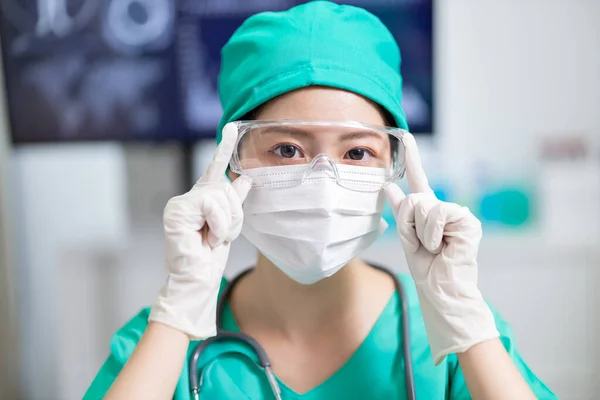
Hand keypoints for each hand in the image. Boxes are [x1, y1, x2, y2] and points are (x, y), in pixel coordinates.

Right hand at [149, 123, 251, 339]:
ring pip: (220, 195)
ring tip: (212, 239)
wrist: (196, 280)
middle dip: (234, 214)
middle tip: (220, 236)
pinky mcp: (176, 211)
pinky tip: (206, 238)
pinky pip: (211, 205)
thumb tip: (246, 178)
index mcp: (200, 199)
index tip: (233, 127)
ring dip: (226, 222)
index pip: (215, 169)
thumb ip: (235, 202)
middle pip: (226, 187)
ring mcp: (180, 204)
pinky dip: (217, 224)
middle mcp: (188, 198)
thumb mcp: (229, 225)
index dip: (225, 147)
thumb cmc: (210, 257)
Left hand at [384, 133, 498, 364]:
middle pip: (413, 199)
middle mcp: (444, 209)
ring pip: (422, 206)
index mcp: (429, 212)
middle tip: (423, 245)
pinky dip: (432, 234)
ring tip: (434, 248)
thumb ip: (401, 212)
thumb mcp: (407, 238)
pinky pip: (436, 215)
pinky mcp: (466, 220)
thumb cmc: (427, 269)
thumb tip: (388, 185)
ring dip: (420, 232)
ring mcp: (457, 214)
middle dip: (409, 225)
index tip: (406, 136)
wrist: (442, 291)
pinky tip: (443, 247)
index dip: (414, 159)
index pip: (419, 181)